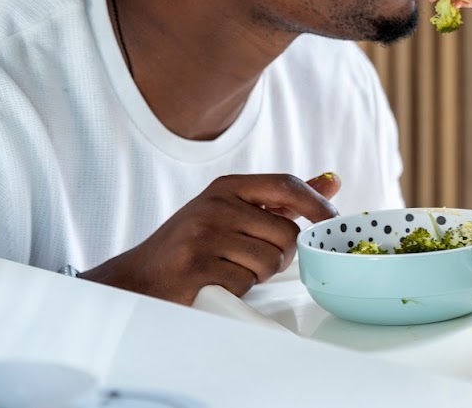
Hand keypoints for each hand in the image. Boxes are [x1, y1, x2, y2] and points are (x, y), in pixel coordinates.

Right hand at [79, 172, 340, 304]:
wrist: (139, 278)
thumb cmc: (191, 244)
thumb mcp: (233, 210)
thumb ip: (281, 198)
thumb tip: (331, 182)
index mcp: (228, 187)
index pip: (287, 185)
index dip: (316, 204)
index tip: (332, 220)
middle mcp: (216, 205)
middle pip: (286, 233)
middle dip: (280, 254)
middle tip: (252, 258)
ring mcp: (204, 235)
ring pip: (270, 261)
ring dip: (258, 273)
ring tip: (231, 268)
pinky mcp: (196, 267)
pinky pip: (246, 282)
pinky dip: (238, 288)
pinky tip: (216, 281)